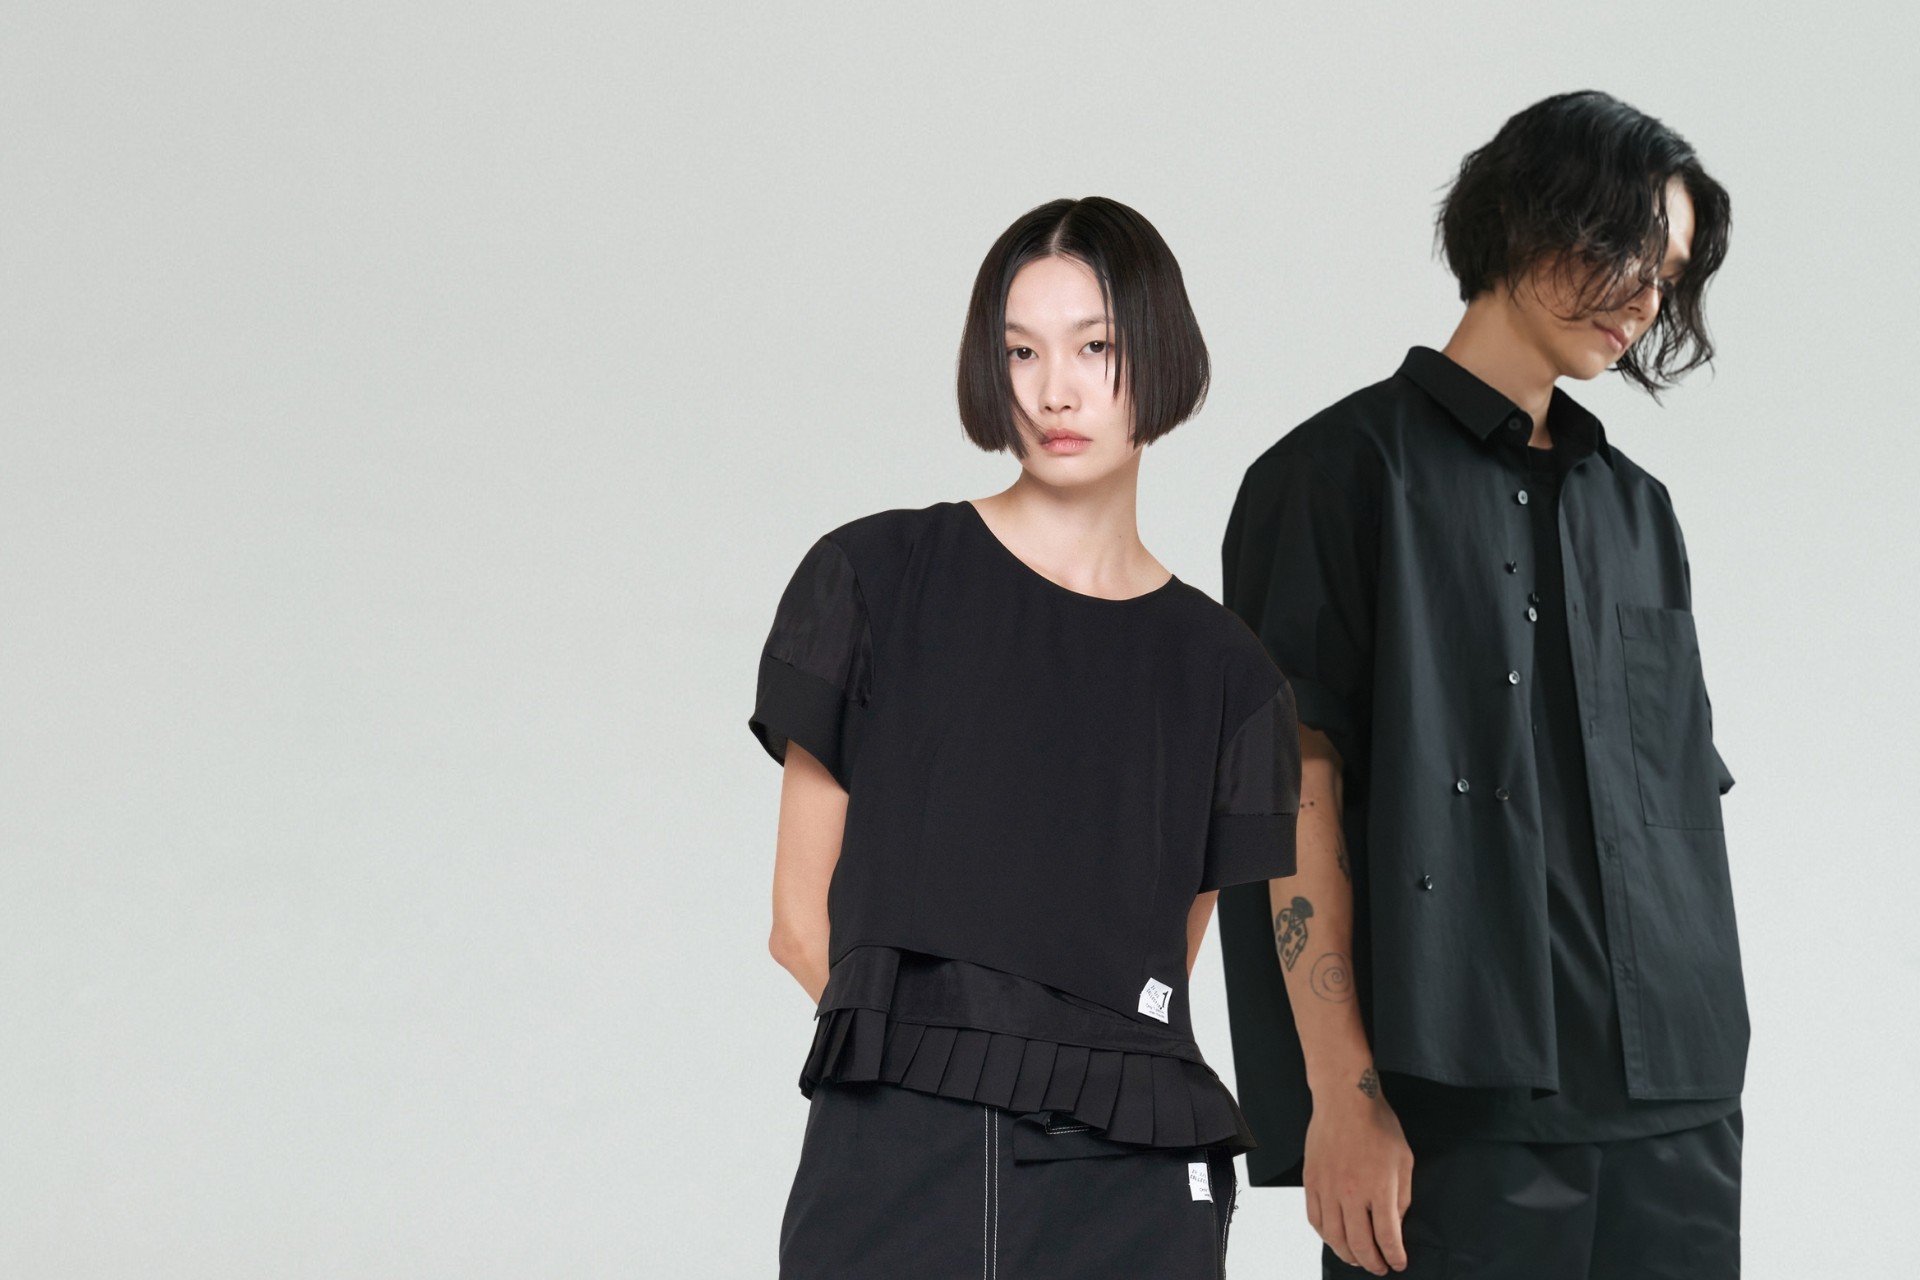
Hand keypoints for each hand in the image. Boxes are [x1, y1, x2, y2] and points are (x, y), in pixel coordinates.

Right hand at [1302, 1067, 1413, 1273]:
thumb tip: (1395, 1222)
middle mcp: (1351, 1192)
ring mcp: (1327, 1188)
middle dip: (1372, 1263)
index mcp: (1380, 1188)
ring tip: (1357, 1259)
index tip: (1398, 1263)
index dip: (1394, 1256)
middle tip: (1379, 1268)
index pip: (1387, 1236)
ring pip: (1334, 1236)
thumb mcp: (1404, 1160)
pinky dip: (1324, 1235)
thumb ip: (1402, 1196)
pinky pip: (1314, 1218)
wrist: (1344, 1100)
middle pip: (1360, 1244)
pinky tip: (1334, 1238)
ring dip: (1347, 1254)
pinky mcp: (1311, 1181)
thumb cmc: (1378, 1125)